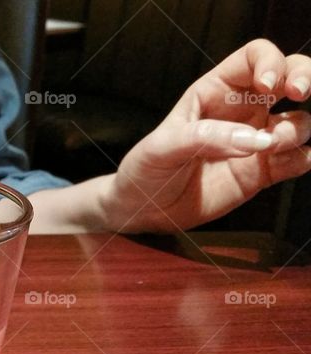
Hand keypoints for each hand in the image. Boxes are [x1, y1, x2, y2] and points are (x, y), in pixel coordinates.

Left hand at [102, 39, 310, 232]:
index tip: (269, 86)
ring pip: (301, 121)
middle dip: (304, 77)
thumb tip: (255, 141)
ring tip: (269, 147)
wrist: (144, 210)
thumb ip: (206, 138)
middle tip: (298, 94)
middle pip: (292, 76)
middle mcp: (243, 111)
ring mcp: (256, 141)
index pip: (255, 57)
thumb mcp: (162, 147)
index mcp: (215, 91)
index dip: (270, 62)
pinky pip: (299, 158)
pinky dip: (301, 159)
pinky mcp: (263, 172)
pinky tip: (280, 166)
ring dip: (295, 130)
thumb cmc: (146, 169)